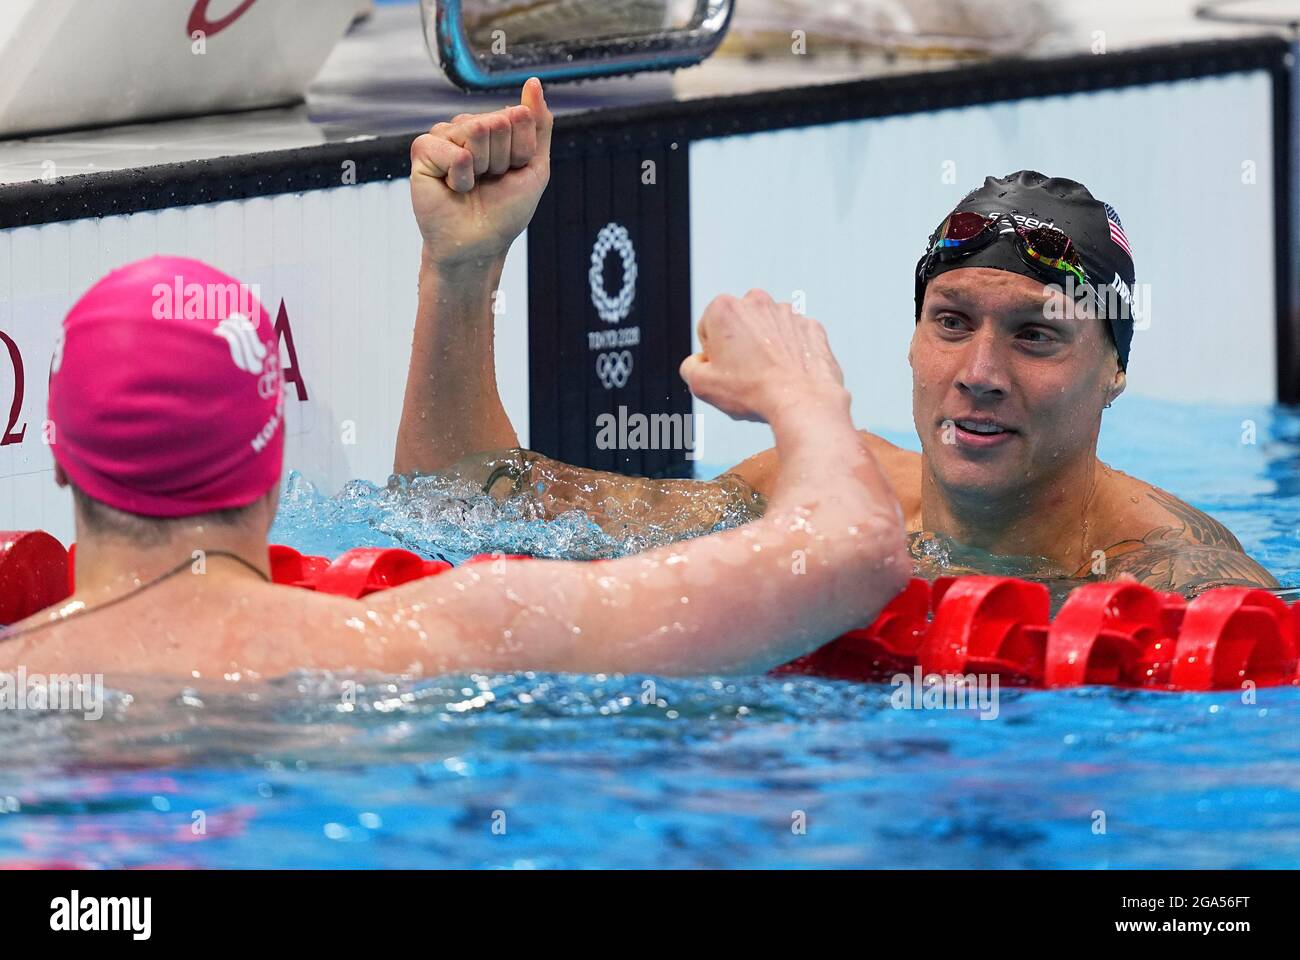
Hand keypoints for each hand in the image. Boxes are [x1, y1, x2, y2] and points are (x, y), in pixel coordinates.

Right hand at [410, 78, 553, 268]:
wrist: (479, 244)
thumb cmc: (505, 211)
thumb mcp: (534, 167)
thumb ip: (538, 124)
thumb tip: (533, 82)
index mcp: (495, 128)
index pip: (519, 116)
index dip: (522, 151)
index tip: (512, 173)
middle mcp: (468, 126)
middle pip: (498, 121)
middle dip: (502, 159)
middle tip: (490, 181)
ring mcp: (445, 136)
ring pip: (475, 130)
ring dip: (482, 168)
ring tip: (472, 185)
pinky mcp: (422, 149)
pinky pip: (452, 149)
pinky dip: (460, 175)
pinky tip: (453, 187)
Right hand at [680, 290, 846, 423]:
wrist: (801, 400)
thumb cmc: (757, 390)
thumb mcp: (701, 385)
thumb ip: (690, 367)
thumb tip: (697, 363)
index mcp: (724, 309)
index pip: (708, 329)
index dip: (713, 354)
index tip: (723, 368)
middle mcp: (756, 303)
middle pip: (738, 325)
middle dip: (739, 346)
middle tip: (743, 374)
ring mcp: (787, 313)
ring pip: (767, 329)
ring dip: (765, 347)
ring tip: (767, 376)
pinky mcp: (810, 326)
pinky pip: (794, 337)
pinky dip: (790, 351)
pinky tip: (786, 373)